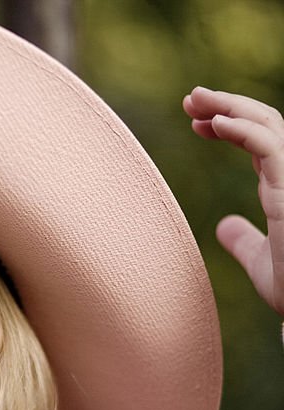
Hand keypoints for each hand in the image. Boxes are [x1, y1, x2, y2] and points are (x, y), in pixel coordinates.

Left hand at [184, 86, 283, 316]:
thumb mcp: (262, 263)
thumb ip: (244, 242)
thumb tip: (223, 227)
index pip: (259, 144)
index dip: (229, 128)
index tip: (196, 123)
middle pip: (263, 126)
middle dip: (226, 107)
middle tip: (190, 97)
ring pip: (268, 126)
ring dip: (229, 107)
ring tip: (194, 98)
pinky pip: (270, 147)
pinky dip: (242, 130)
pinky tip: (214, 123)